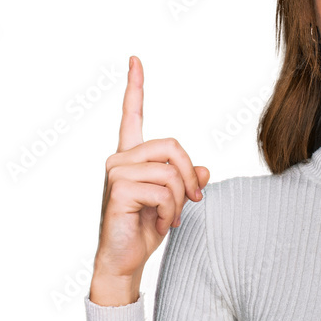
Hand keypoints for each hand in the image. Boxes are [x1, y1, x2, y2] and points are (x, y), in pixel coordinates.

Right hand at [93, 55, 209, 282]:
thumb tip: (204, 170)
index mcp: (131, 156)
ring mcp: (117, 173)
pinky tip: (161, 225)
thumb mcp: (175, 202)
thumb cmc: (146, 229)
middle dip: (189, 174)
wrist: (125, 260)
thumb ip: (187, 181)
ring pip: (170, 172)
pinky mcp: (120, 190)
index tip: (135, 60)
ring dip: (181, 200)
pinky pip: (163, 191)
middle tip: (195, 199)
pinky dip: (172, 212)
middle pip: (171, 146)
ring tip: (171, 219)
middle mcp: (120, 159)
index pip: (132, 115)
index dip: (135, 87)